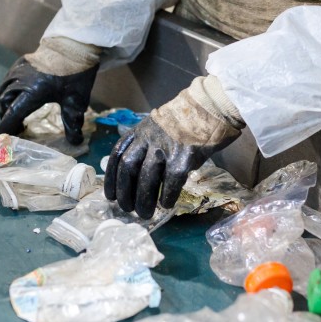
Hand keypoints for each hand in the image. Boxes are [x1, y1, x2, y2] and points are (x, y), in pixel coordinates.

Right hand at [0, 38, 99, 144]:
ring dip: (6, 104)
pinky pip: (8, 80)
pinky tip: (19, 96)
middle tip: (16, 128)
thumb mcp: (76, 99)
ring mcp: (19, 69)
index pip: (13, 114)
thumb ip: (72, 121)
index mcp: (33, 91)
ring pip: (3, 90)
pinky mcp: (20, 63)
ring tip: (16, 114)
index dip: (6, 127)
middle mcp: (21, 80)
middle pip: (4, 103)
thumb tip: (75, 142)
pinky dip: (9, 91)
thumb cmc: (76, 72)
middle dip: (6, 116)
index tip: (2, 138)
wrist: (75, 44)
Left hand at [105, 79, 243, 218]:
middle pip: (129, 169)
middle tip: (128, 209)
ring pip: (147, 179)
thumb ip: (145, 147)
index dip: (111, 179)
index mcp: (139, 132)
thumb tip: (137, 176)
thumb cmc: (184, 121)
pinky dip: (167, 196)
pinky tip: (166, 204)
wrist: (210, 107)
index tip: (111, 196)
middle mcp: (149, 139)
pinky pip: (171, 182)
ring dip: (144, 200)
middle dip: (125, 193)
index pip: (118, 156)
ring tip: (145, 214)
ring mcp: (166, 148)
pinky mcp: (184, 157)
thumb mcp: (156, 128)